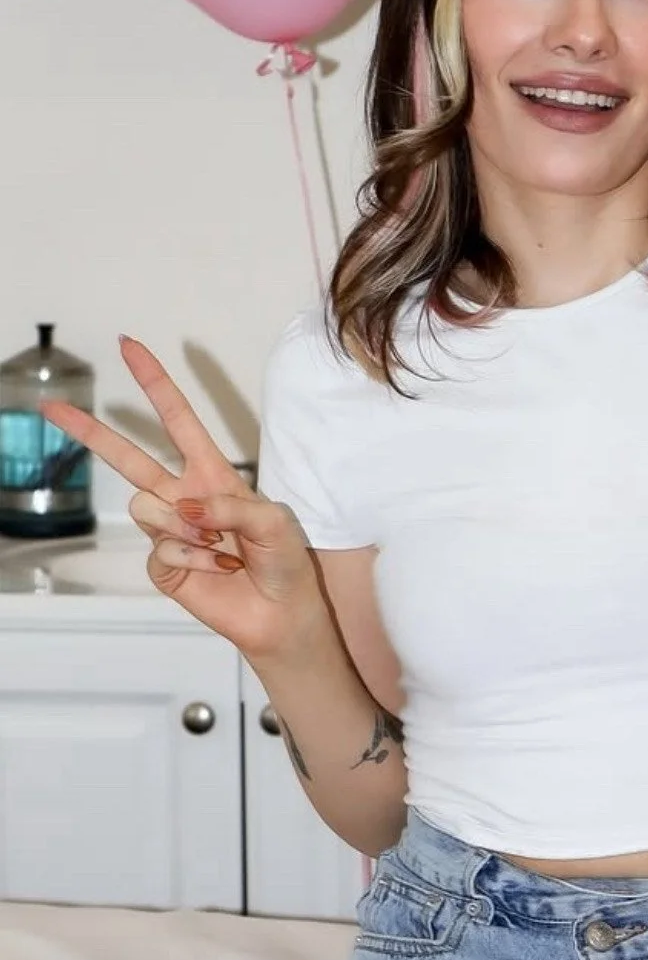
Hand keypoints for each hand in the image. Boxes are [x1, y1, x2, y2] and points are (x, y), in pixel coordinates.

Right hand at [38, 336, 325, 659]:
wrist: (280, 613)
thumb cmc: (284, 560)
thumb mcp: (274, 521)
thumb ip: (232, 508)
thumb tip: (186, 509)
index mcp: (211, 473)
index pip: (176, 419)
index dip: (154, 382)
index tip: (129, 346)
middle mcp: (184, 496)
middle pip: (127, 457)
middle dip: (90, 432)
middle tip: (52, 406)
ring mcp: (170, 531)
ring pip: (146, 507)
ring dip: (186, 527)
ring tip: (222, 547)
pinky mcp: (164, 565)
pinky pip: (161, 550)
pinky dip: (194, 559)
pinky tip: (219, 568)